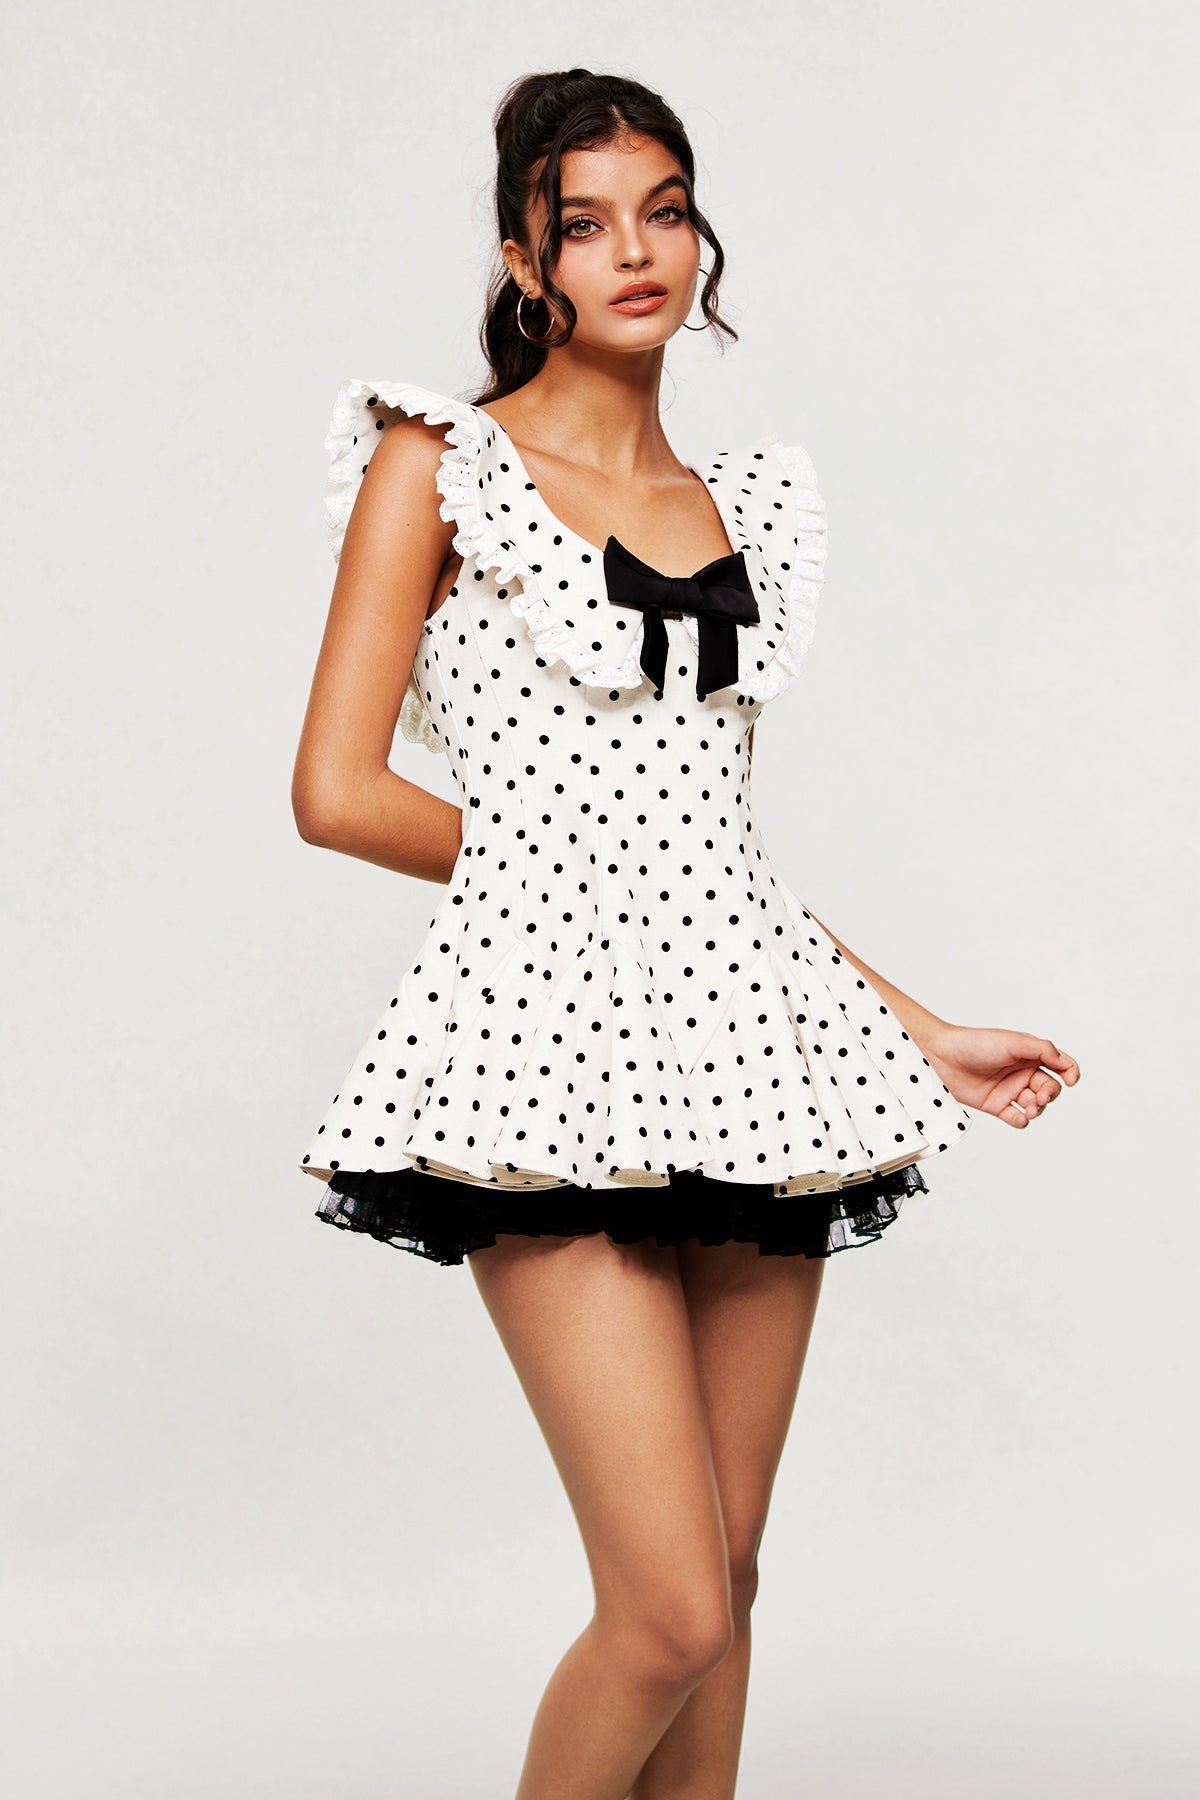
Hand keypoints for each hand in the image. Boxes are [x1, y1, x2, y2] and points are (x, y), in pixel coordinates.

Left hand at [920, 1024, 1079, 1126]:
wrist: (942, 1056)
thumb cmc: (975, 1043)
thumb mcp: (1013, 1041)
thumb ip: (1041, 1049)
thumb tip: (1064, 1062)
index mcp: (1029, 1055)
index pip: (1059, 1065)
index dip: (1070, 1072)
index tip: (1071, 1080)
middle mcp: (1022, 1072)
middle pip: (1049, 1088)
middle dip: (1050, 1094)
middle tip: (1040, 1096)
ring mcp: (1009, 1089)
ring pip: (1035, 1105)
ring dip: (1038, 1109)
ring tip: (1031, 1108)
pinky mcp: (996, 1105)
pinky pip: (1016, 1118)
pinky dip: (1022, 1120)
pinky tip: (1020, 1117)